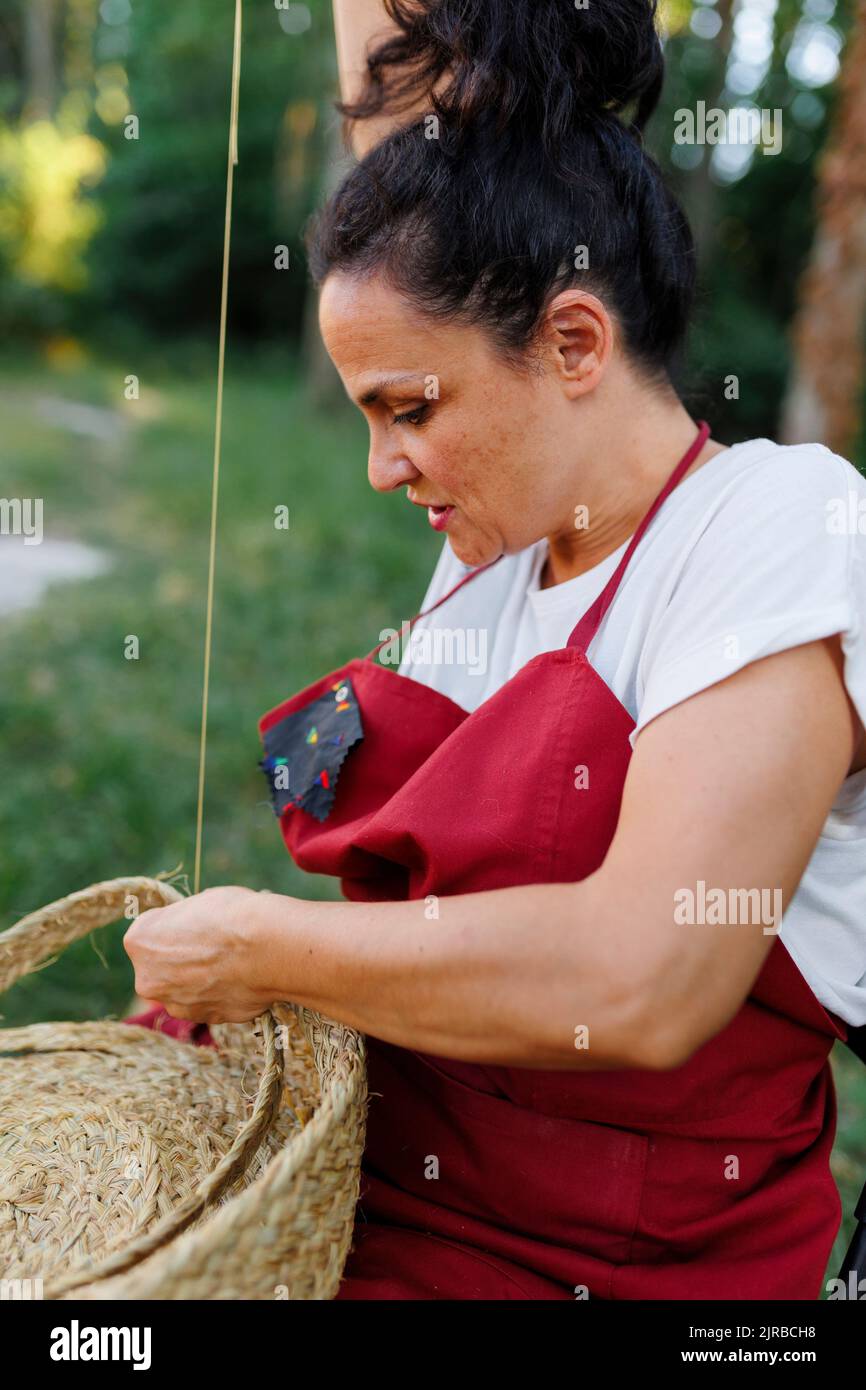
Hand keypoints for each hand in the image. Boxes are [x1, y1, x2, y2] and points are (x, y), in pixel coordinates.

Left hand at [124, 886, 276, 1024]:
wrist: (269, 948)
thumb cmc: (233, 916)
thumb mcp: (199, 903)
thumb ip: (183, 924)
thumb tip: (191, 931)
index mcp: (138, 942)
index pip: (150, 932)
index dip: (176, 926)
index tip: (197, 923)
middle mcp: (148, 979)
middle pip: (162, 967)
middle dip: (182, 959)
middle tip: (214, 946)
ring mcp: (176, 1005)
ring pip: (184, 990)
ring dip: (201, 980)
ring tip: (233, 962)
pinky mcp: (205, 1020)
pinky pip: (209, 1004)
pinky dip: (221, 994)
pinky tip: (241, 977)